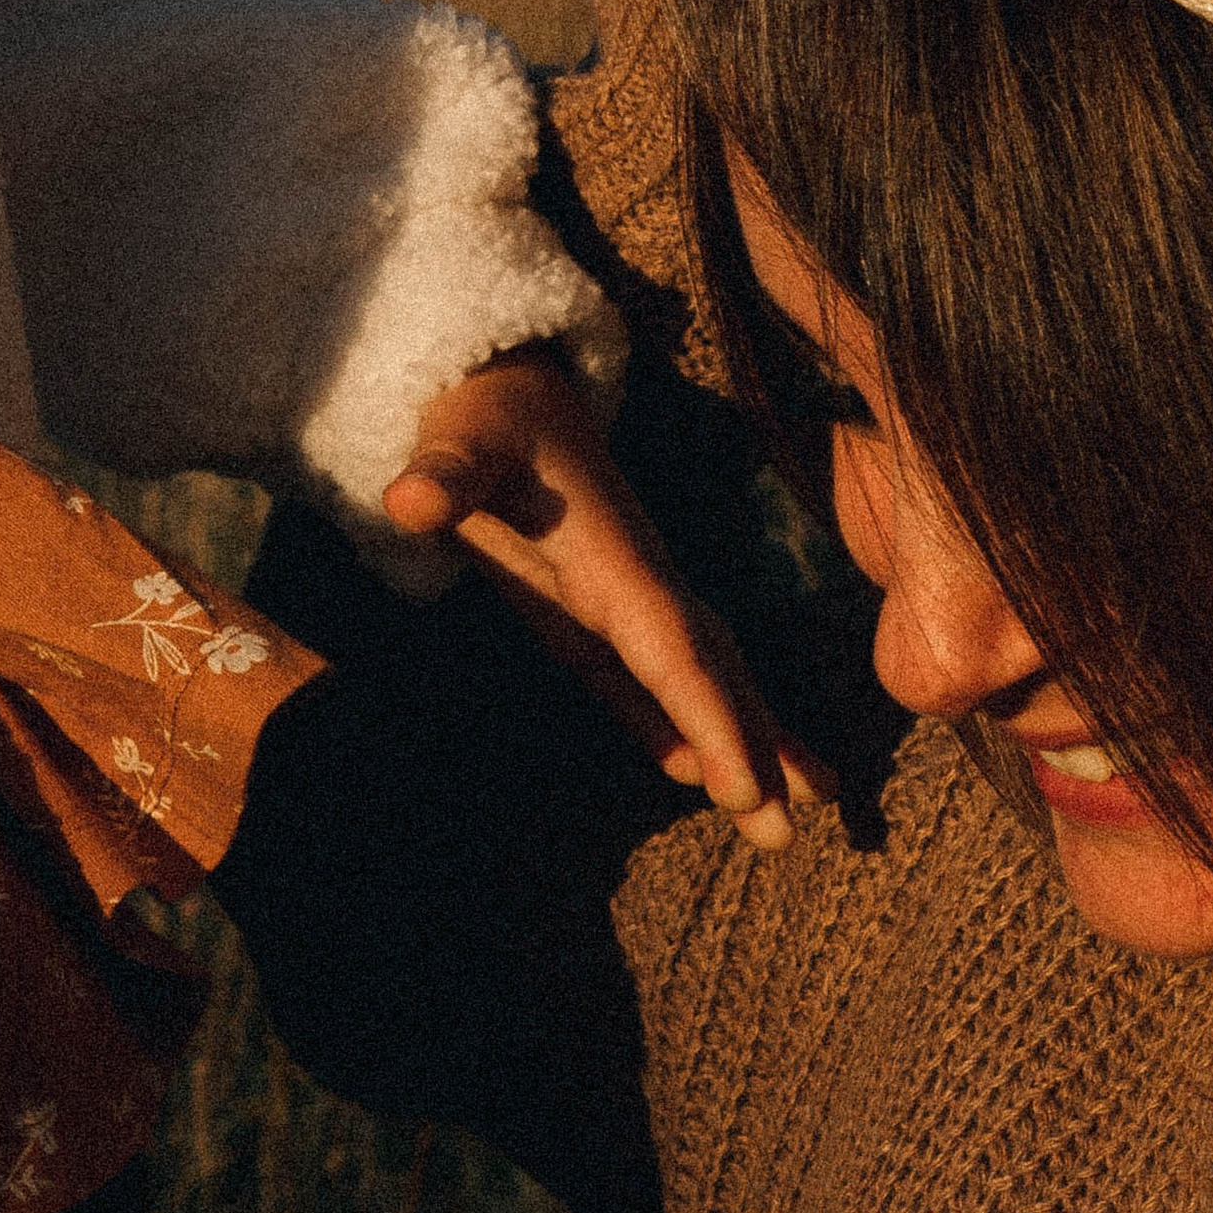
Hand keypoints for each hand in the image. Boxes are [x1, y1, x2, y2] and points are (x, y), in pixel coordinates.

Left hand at [386, 352, 828, 846]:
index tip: (744, 787)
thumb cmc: (488, 415)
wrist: (511, 386)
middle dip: (756, 744)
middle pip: (708, 672)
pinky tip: (696, 772)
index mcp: (615, 556)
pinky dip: (683, 722)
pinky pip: (654, 677)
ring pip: (701, 675)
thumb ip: (444, 473)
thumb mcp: (463, 438)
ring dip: (748, 738)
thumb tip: (410, 502)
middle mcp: (637, 582)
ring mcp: (625, 598)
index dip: (709, 716)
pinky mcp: (598, 611)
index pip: (671, 648)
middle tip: (797, 826)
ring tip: (802, 809)